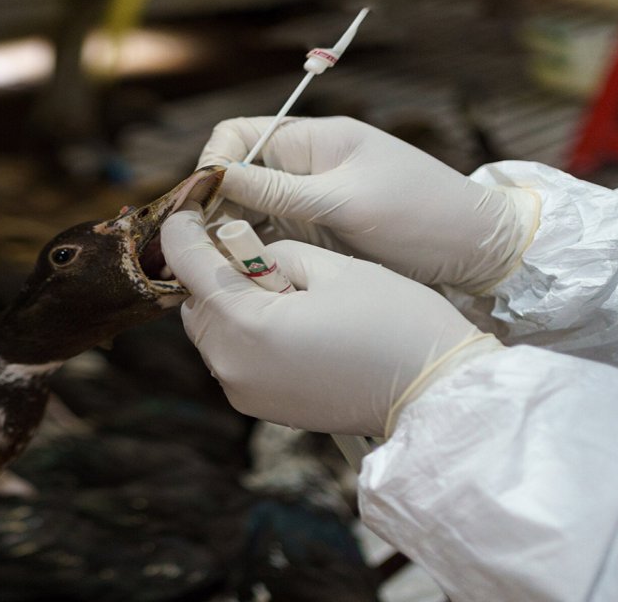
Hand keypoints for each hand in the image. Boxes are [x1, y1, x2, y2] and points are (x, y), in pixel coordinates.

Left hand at [160, 207, 496, 435]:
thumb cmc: (394, 322)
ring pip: (211, 332)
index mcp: (247, 325)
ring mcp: (244, 391)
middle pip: (196, 303)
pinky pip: (233, 358)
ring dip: (230, 304)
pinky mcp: (260, 406)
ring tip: (282, 290)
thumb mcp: (332, 266)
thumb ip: (274, 252)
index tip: (186, 210)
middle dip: (214, 273)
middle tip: (253, 251)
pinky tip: (288, 320)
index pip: (189, 267)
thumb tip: (247, 254)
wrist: (435, 392)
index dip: (183, 231)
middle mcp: (233, 365)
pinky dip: (245, 334)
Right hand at [199, 116, 538, 292]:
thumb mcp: (346, 202)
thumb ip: (280, 191)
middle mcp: (306, 168)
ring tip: (214, 263)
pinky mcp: (318, 236)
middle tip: (199, 244)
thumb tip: (216, 177)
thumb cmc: (421, 215)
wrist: (478, 253)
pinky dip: (252, 253)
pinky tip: (241, 274)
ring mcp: (311, 203)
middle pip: (237, 176)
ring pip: (248, 211)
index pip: (239, 135)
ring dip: (230, 233)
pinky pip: (270, 238)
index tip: (204, 201)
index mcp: (315, 140)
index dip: (213, 163)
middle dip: (213, 205)